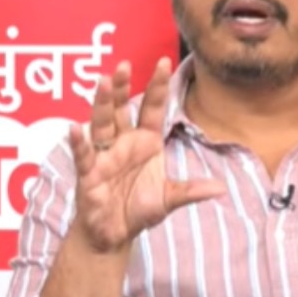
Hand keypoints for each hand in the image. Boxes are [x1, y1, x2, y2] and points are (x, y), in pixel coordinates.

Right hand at [67, 58, 226, 253]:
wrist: (114, 235)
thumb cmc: (138, 210)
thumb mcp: (169, 199)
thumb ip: (191, 191)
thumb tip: (221, 189)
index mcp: (146, 142)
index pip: (153, 108)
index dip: (158, 87)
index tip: (164, 61)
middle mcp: (124, 143)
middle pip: (123, 109)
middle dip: (124, 88)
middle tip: (124, 65)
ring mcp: (105, 156)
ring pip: (102, 124)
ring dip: (103, 104)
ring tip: (104, 82)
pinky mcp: (88, 174)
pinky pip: (83, 156)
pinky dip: (79, 143)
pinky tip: (75, 128)